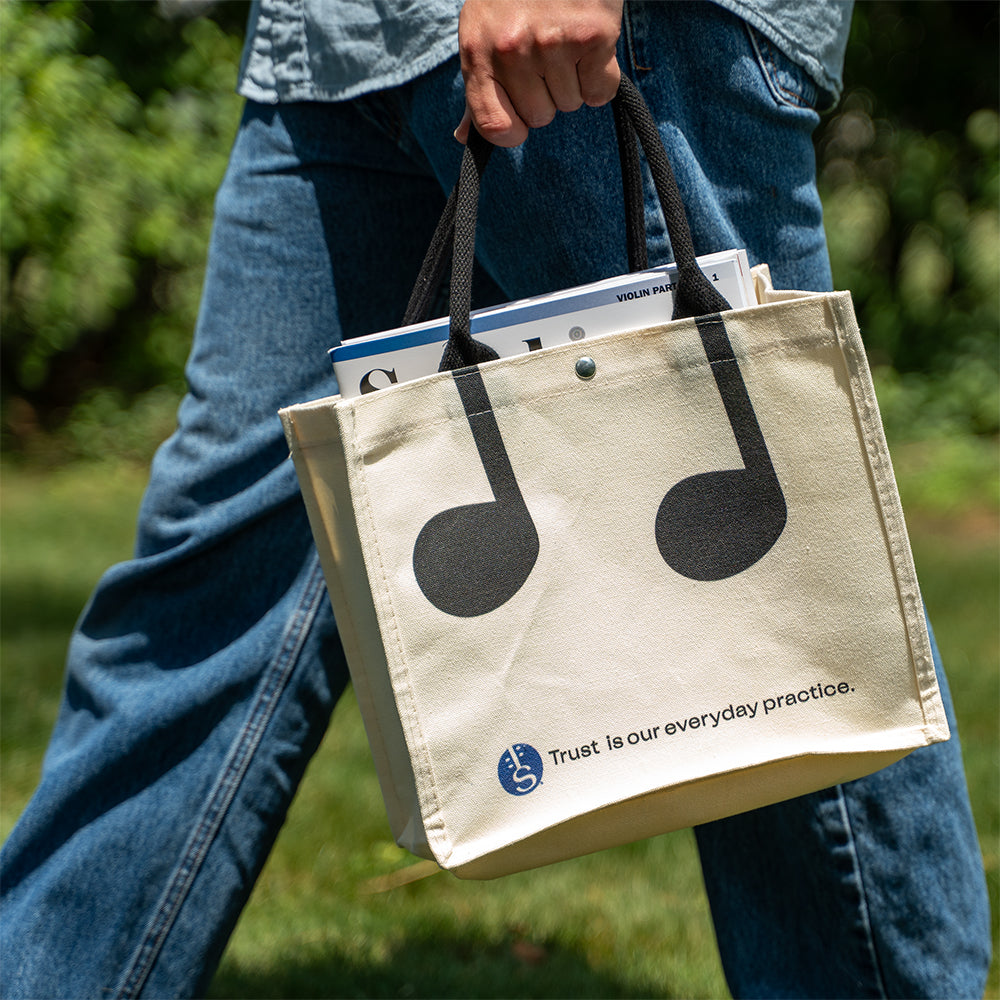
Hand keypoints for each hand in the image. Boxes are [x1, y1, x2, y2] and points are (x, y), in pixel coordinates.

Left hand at [456, 0, 623, 146]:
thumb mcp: (484, 31)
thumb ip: (478, 87)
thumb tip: (463, 137)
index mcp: (479, 50)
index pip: (492, 126)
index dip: (512, 132)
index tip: (521, 121)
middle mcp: (512, 48)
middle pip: (539, 117)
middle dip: (547, 94)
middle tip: (549, 52)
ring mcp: (552, 42)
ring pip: (571, 104)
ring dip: (575, 81)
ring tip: (569, 40)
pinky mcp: (592, 36)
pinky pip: (600, 92)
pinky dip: (602, 77)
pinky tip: (592, 46)